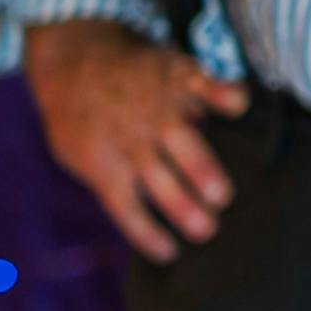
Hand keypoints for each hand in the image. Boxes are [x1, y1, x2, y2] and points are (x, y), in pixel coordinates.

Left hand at [24, 18, 241, 260]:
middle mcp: (130, 137)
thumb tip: (141, 214)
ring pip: (184, 142)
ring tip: (223, 196)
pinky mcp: (176, 75)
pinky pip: (204, 84)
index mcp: (103, 161)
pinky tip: (238, 105)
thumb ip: (106, 179)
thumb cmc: (78, 115)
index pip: (125, 206)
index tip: (170, 254)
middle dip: (184, 208)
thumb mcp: (74, 152)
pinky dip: (221, 92)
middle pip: (159, 180)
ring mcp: (155, 106)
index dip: (146, 232)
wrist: (72, 56)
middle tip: (208, 229)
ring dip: (204, 170)